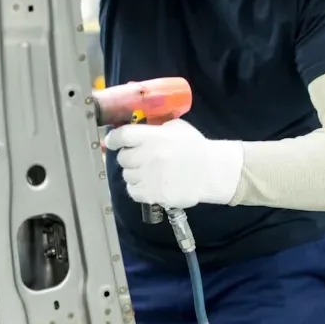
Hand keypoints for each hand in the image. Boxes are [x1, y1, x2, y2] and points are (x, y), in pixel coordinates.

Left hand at [103, 119, 241, 208]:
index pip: (121, 136)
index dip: (113, 139)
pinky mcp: (153, 195)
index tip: (112, 142)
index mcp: (153, 137)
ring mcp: (149, 177)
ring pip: (127, 176)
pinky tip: (149, 184)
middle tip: (139, 158)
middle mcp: (148, 156)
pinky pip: (133, 191)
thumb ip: (155, 129)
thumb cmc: (195, 148)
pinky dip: (138, 188)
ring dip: (134, 173)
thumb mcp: (176, 128)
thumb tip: (135, 130)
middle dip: (129, 157)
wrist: (212, 172)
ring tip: (148, 172)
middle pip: (122, 158)